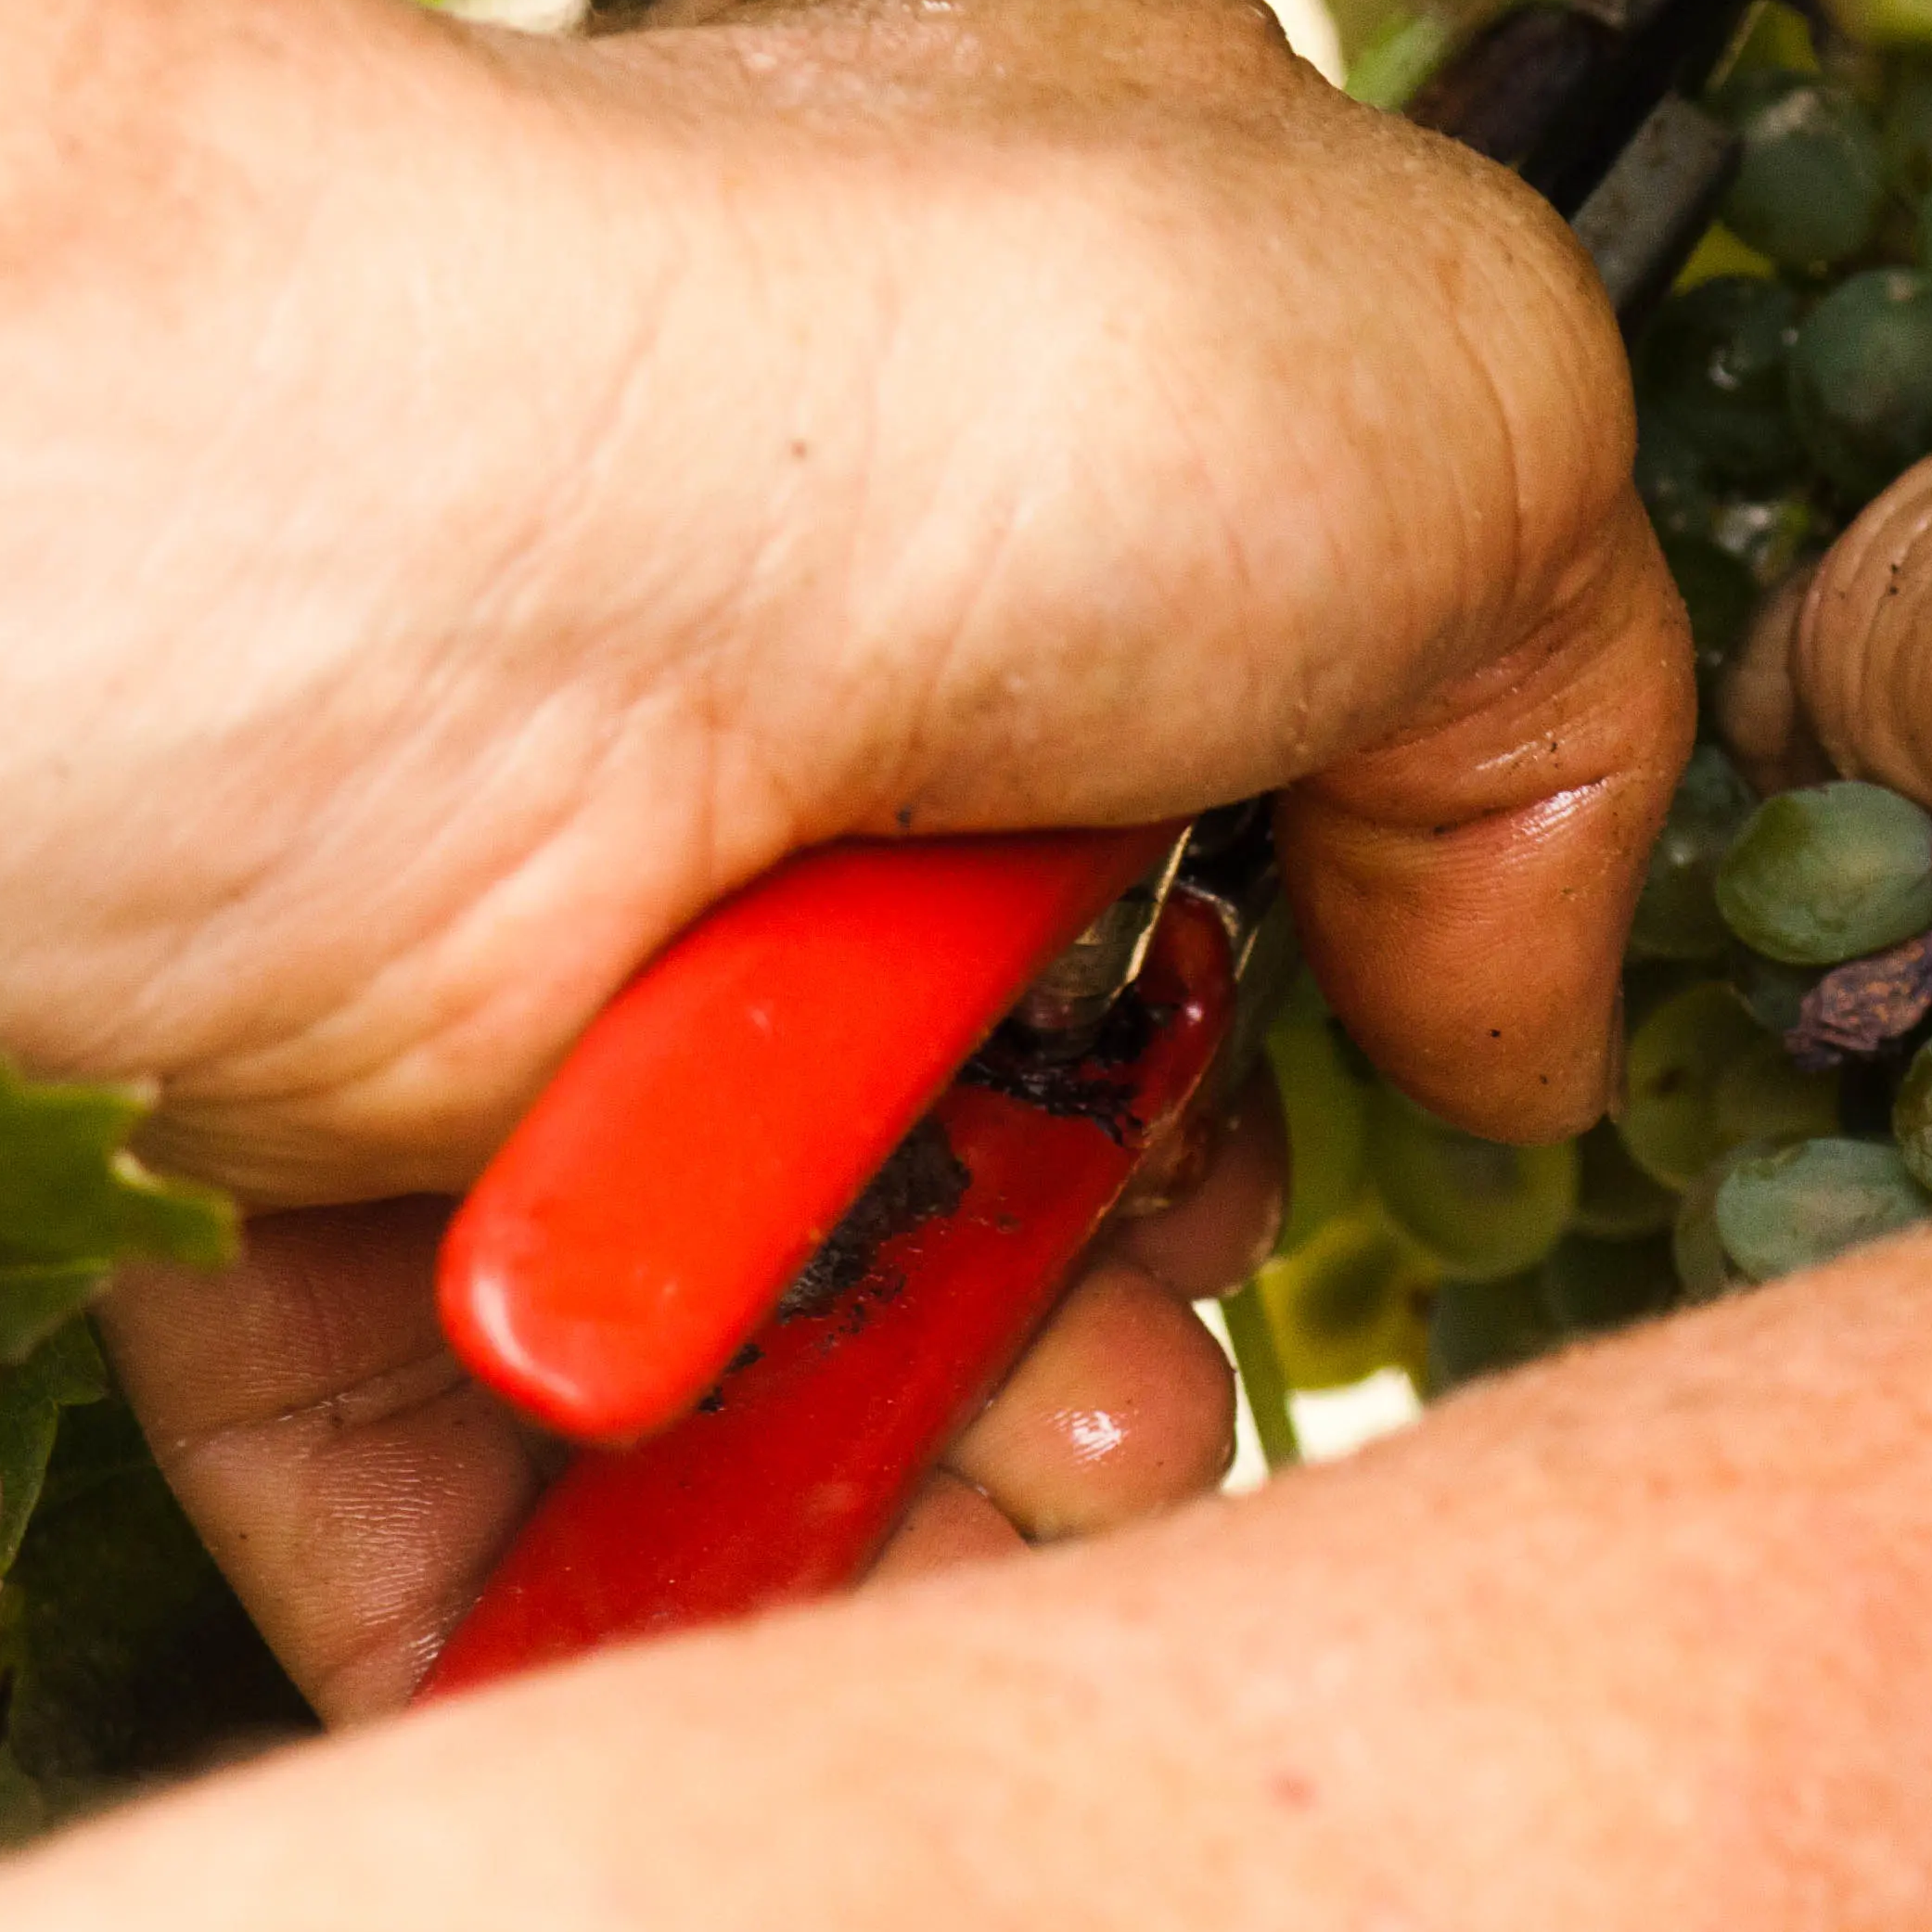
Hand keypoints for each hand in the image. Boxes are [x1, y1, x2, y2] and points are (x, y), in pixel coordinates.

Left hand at [0, 0, 1682, 1705]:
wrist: (422, 557)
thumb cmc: (936, 379)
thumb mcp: (1480, 405)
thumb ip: (1572, 726)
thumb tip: (1513, 1029)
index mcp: (1053, 389)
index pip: (1257, 684)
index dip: (1367, 886)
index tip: (1416, 1007)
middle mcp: (807, 640)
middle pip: (1064, 1037)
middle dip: (1182, 1218)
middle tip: (1203, 1246)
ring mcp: (589, 898)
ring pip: (837, 1272)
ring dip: (998, 1422)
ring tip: (1063, 1446)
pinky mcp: (359, 1154)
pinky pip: (514, 1440)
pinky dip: (671, 1552)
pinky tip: (809, 1543)